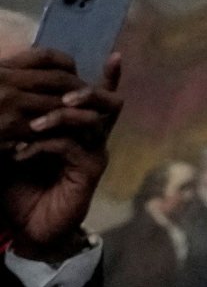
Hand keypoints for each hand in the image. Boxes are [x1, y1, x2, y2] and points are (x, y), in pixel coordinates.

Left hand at [2, 45, 123, 258]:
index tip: (116, 55)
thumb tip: (7, 108)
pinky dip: (44, 145)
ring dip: (61, 117)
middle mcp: (94, 138)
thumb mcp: (16, 154)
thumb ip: (20, 132)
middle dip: (89, 90)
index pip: (99, 98)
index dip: (110, 77)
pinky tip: (21, 153)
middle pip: (108, 103)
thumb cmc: (23, 192)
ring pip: (90, 121)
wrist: (31, 231)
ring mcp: (94, 153)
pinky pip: (71, 147)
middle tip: (65, 92)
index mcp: (81, 130)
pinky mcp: (89, 171)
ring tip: (34, 124)